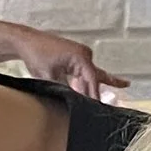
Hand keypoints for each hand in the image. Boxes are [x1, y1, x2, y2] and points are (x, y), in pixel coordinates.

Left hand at [3, 24, 129, 100]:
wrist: (27, 42)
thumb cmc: (37, 55)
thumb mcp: (50, 76)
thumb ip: (65, 89)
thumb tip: (75, 101)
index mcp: (81, 56)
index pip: (92, 80)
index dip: (95, 96)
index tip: (98, 108)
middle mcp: (84, 55)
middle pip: (96, 78)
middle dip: (104, 90)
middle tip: (120, 99)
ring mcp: (80, 56)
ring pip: (92, 76)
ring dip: (95, 88)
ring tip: (123, 88)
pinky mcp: (75, 59)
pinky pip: (85, 74)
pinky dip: (88, 83)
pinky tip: (103, 87)